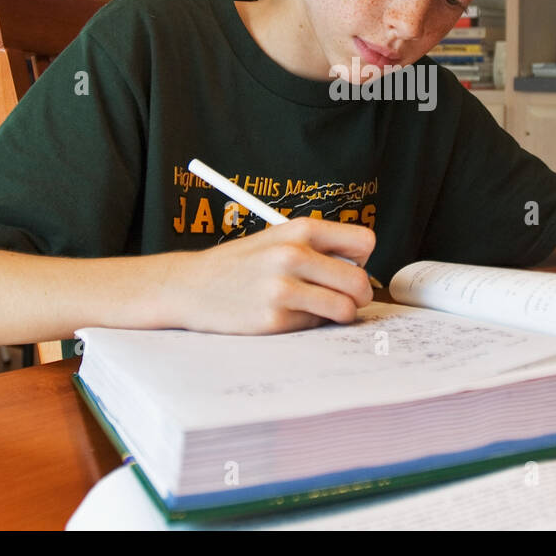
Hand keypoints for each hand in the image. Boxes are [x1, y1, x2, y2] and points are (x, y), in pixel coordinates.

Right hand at [154, 216, 376, 334]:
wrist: (191, 285)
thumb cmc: (240, 264)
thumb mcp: (278, 239)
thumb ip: (317, 248)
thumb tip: (360, 269)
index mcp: (300, 230)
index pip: (363, 242)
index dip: (362, 259)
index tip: (351, 268)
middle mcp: (293, 255)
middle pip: (359, 281)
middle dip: (360, 295)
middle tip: (347, 299)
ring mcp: (283, 288)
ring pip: (345, 308)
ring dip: (341, 313)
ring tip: (323, 310)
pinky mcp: (274, 319)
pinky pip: (316, 325)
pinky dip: (311, 323)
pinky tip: (290, 314)